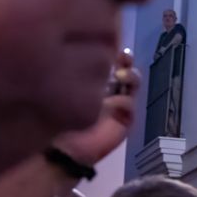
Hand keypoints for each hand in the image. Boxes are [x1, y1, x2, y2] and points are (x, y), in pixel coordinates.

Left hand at [49, 50, 138, 166]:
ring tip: (120, 76)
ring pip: (133, 84)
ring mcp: (121, 105)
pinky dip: (122, 101)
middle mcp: (112, 91)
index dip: (114, 54)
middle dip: (127, 62)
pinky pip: (130, 105)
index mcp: (98, 83)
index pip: (111, 63)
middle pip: (126, 70)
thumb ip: (75, 76)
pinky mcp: (126, 120)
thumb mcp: (66, 94)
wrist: (68, 148)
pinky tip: (110, 103)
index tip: (113, 48)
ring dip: (130, 77)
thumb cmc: (62, 120)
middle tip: (123, 58)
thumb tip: (79, 54)